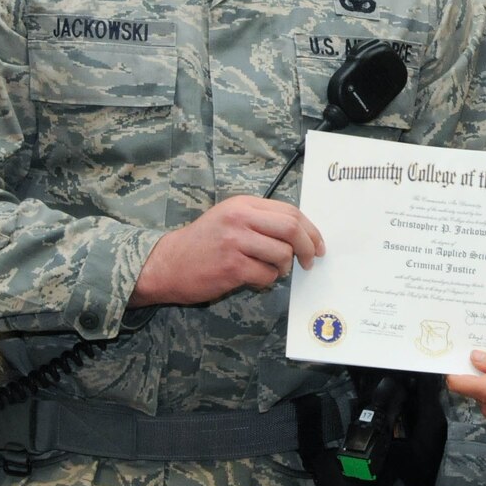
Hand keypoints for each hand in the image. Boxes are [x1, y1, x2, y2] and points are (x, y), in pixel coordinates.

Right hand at [130, 196, 324, 306]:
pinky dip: (267, 280)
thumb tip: (300, 232)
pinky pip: (267, 275)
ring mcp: (235, 242)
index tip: (317, 244)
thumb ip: (261, 219)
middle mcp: (240, 219)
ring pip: (282, 255)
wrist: (168, 264)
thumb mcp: (230, 218)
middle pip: (292, 229)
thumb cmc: (203, 243)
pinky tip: (253, 278)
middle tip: (310, 260)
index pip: (290, 211)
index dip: (310, 229)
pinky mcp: (232, 267)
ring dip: (283, 267)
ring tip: (271, 270)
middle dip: (308, 247)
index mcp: (243, 204)